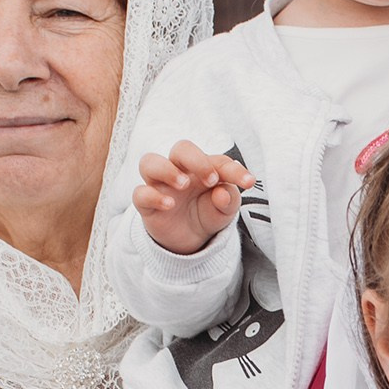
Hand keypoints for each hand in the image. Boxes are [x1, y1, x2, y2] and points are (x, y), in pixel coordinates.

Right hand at [134, 141, 254, 254]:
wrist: (190, 240)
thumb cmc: (208, 214)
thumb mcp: (225, 211)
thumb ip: (229, 200)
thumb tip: (222, 192)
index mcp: (204, 167)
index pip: (218, 160)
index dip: (234, 170)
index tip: (249, 183)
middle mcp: (180, 170)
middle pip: (181, 148)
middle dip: (196, 160)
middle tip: (211, 179)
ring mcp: (160, 185)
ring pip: (149, 162)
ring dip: (167, 170)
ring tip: (183, 185)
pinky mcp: (146, 203)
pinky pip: (140, 193)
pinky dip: (153, 196)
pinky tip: (169, 205)